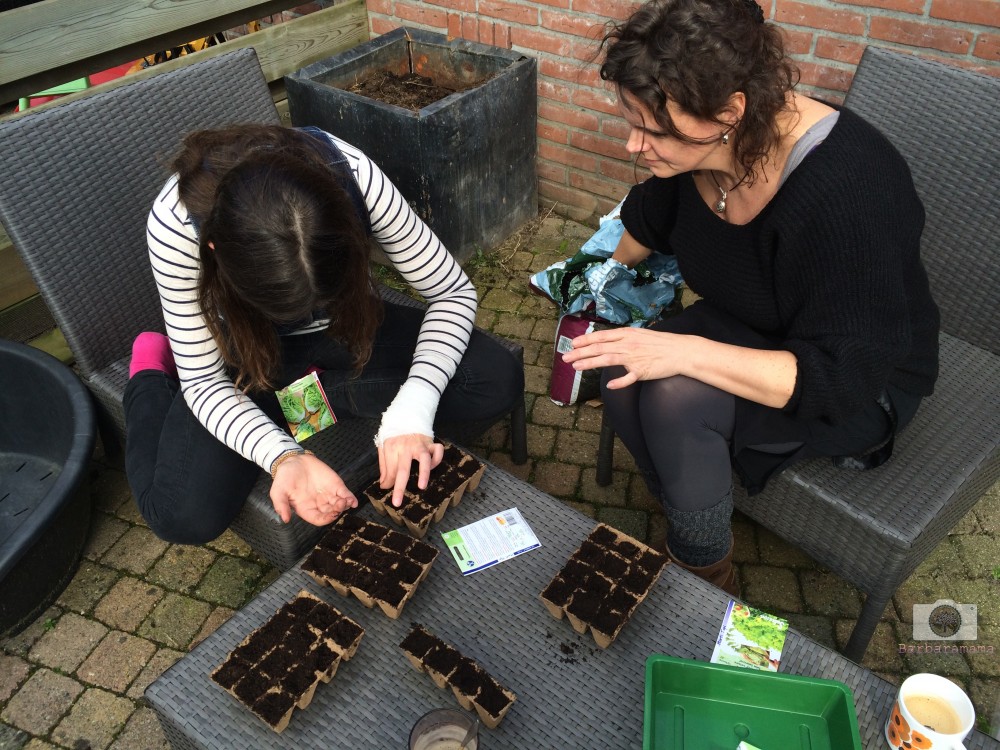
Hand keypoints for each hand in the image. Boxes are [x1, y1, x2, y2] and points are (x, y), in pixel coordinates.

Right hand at [269, 452, 357, 525]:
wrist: (293, 460)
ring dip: (344, 505)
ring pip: (340, 504)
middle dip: (337, 511)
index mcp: (307, 509)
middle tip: (339, 505)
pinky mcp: (335, 485)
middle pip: (331, 512)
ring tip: (346, 501)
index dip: (326, 519)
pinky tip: (353, 501)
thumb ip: (281, 505)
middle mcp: (319, 504)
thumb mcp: (277, 492)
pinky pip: (345, 494)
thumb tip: (285, 519)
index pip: (319, 519)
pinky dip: (350, 498)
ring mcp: (328, 495)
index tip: (331, 516)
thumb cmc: (284, 478)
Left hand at [378, 434, 444, 507]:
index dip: (389, 483)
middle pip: (402, 469)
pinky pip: (438, 451)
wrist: (408, 416)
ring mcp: (419, 445)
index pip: (390, 470)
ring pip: (423, 459)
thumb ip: (384, 467)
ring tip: (422, 486)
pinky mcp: (431, 443)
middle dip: (399, 487)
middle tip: (397, 502)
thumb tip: (384, 486)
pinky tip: (432, 467)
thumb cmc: (396, 436)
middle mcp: (405, 447)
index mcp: (391, 448)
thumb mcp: (384, 448)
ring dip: (423, 473)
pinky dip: (437, 459)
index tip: (389, 493)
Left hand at [561, 327, 687, 389]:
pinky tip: (609, 385)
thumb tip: (608, 341)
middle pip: (600, 347)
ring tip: (575, 367)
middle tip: (565, 357)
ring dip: (590, 363)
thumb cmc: (660, 343)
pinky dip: (619, 382)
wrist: (680, 351)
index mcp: (627, 334)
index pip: (602, 336)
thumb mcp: (640, 334)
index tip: (572, 343)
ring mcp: (634, 358)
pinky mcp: (642, 371)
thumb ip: (623, 338)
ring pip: (608, 359)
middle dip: (580, 352)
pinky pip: (628, 378)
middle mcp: (628, 344)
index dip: (585, 340)